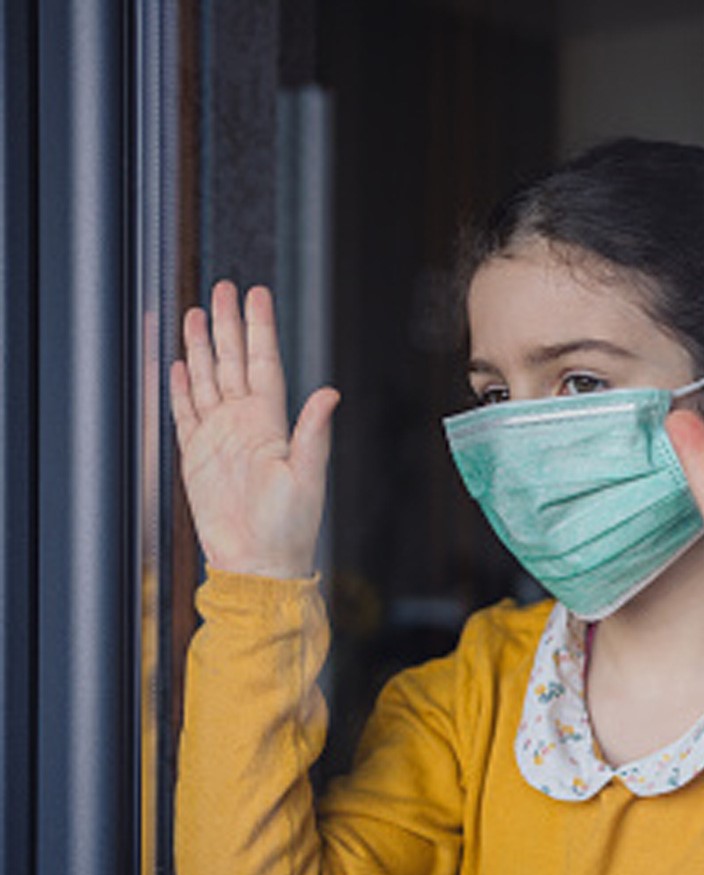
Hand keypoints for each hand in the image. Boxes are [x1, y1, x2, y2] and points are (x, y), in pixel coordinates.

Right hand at [169, 282, 339, 578]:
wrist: (259, 563)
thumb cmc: (290, 529)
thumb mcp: (307, 478)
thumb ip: (313, 433)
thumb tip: (329, 394)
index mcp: (272, 425)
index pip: (265, 364)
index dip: (260, 330)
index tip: (256, 297)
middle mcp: (245, 425)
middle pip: (234, 363)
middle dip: (228, 326)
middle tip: (224, 289)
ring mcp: (220, 439)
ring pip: (208, 381)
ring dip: (202, 349)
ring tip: (197, 314)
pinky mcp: (198, 457)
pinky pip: (186, 414)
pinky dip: (182, 389)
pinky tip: (179, 366)